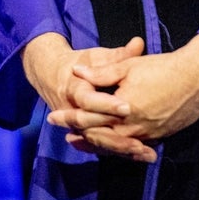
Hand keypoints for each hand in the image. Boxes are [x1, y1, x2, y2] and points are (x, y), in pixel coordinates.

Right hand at [21, 32, 155, 161]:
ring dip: (121, 150)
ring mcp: (77, 127)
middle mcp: (73, 113)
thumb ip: (118, 55)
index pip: (90, 100)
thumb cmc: (80, 64)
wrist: (52, 76)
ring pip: (99, 142)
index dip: (107, 104)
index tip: (127, 107)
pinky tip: (140, 156)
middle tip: (141, 144)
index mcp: (74, 90)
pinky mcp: (84, 135)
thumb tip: (139, 43)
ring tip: (146, 154)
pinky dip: (119, 151)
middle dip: (117, 138)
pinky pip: (101, 146)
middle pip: (94, 129)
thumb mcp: (96, 57)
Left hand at [47, 34, 198, 152]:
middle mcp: (131, 128)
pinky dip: (116, 147)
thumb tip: (77, 71)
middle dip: (78, 133)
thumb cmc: (163, 68)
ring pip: (114, 145)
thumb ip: (101, 72)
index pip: (88, 117)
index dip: (69, 117)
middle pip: (98, 135)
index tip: (53, 116)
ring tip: (80, 142)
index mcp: (121, 109)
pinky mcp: (157, 137)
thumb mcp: (129, 66)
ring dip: (95, 144)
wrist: (197, 78)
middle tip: (61, 132)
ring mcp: (145, 135)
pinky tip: (111, 143)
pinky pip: (131, 147)